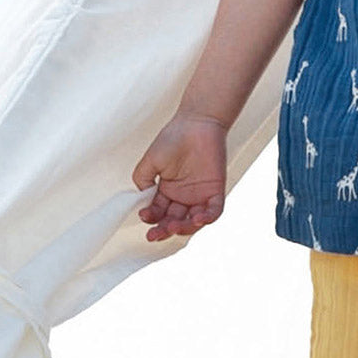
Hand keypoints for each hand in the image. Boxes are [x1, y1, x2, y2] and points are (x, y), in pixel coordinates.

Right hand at [132, 114, 227, 241]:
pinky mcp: (215, 191)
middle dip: (163, 230)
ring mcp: (200, 195)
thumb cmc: (174, 137)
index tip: (145, 216)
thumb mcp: (150, 161)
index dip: (151, 218)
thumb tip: (142, 199)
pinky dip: (206, 218)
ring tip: (173, 227)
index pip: (158, 212)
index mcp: (167, 190)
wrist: (197, 122)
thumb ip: (143, 179)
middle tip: (155, 235)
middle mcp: (183, 196)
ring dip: (183, 228)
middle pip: (173, 221)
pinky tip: (196, 219)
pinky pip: (213, 211)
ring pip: (192, 221)